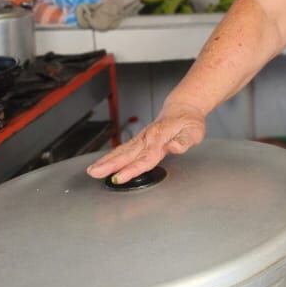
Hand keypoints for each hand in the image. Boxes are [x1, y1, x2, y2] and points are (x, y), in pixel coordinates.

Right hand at [86, 102, 206, 182]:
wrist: (183, 109)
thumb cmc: (189, 122)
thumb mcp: (193, 132)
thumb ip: (184, 141)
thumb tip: (175, 147)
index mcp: (159, 139)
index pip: (144, 158)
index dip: (131, 169)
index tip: (119, 177)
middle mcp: (147, 138)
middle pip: (127, 155)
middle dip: (109, 165)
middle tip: (95, 173)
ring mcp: (141, 139)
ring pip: (121, 151)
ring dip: (106, 161)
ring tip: (92, 171)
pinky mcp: (139, 140)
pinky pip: (122, 149)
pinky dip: (110, 156)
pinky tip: (101, 164)